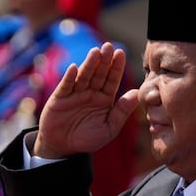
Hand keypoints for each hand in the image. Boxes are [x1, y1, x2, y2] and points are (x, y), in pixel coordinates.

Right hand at [34, 42, 139, 157]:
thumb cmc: (88, 139)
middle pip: (98, 74)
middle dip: (104, 60)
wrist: (63, 148)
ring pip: (83, 76)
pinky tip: (74, 67)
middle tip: (109, 47)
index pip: (112, 80)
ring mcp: (75, 94)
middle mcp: (90, 92)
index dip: (116, 67)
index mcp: (104, 98)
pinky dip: (69, 77)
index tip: (121, 53)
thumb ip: (122, 112)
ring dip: (89, 64)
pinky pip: (66, 86)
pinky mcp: (60, 98)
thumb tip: (136, 94)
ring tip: (95, 52)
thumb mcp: (109, 128)